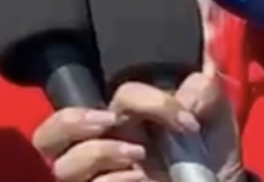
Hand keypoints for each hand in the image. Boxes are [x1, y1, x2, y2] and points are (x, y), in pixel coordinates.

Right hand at [32, 73, 241, 181]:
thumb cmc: (210, 151)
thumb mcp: (215, 115)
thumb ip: (203, 90)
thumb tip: (189, 91)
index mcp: (122, 117)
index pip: (114, 96)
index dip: (151, 101)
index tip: (188, 120)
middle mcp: (101, 145)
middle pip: (48, 133)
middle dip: (71, 120)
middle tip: (109, 121)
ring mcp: (98, 177)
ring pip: (61, 165)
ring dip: (98, 153)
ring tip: (137, 156)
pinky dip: (114, 181)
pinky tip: (142, 180)